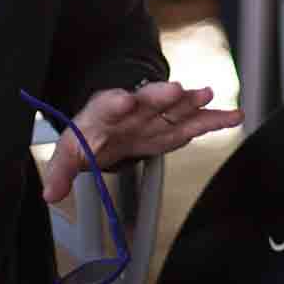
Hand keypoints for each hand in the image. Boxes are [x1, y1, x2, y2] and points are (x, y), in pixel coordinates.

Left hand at [39, 81, 242, 204]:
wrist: (107, 121)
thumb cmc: (90, 135)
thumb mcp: (69, 152)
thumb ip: (61, 172)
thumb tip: (49, 195)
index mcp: (104, 113)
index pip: (107, 106)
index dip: (117, 103)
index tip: (124, 99)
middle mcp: (134, 109)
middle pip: (147, 101)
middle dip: (161, 96)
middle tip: (176, 89)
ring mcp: (156, 115)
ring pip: (175, 106)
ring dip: (191, 101)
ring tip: (207, 94)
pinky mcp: (173, 125)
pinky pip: (195, 121)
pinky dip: (214, 119)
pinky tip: (234, 116)